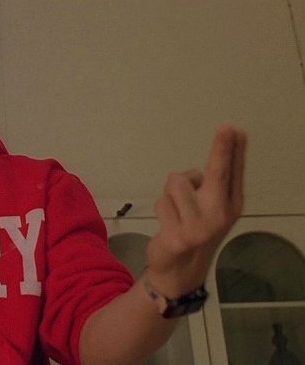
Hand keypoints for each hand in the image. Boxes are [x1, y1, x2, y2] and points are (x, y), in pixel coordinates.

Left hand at [146, 125, 246, 297]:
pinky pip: (161, 202)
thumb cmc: (194, 230)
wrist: (180, 269)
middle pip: (217, 174)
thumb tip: (215, 158)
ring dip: (169, 192)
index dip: (233, 150)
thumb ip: (212, 185)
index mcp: (230, 206)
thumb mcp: (208, 209)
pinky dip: (160, 209)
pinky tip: (168, 224)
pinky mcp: (179, 236)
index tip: (235, 129)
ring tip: (175, 210)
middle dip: (220, 149)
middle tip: (227, 127)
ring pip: (176, 182)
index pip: (233, 172)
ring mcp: (200, 226)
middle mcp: (219, 215)